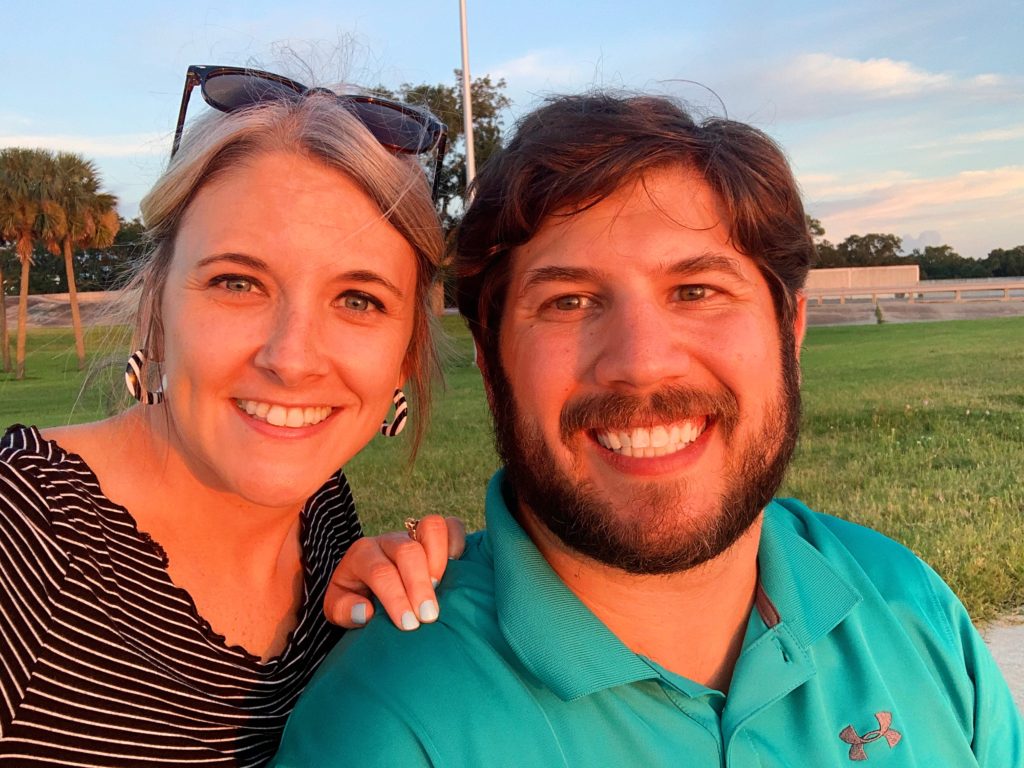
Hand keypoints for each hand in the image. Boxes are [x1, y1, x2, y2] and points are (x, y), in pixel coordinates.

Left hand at [324, 515, 465, 630]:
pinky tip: (457, 568)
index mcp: (362, 554)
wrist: (364, 580)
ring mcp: (412, 533)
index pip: (380, 572)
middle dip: (419, 585)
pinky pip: (452, 526)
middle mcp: (388, 540)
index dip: (395, 598)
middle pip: (407, 551)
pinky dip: (458, 543)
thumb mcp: (337, 607)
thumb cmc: (355, 597)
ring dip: (439, 560)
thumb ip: (344, 610)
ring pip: (431, 528)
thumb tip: (367, 612)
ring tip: (441, 589)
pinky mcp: (433, 534)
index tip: (409, 624)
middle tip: (428, 616)